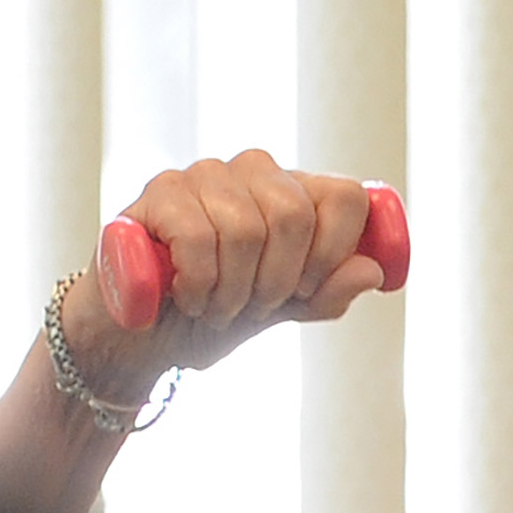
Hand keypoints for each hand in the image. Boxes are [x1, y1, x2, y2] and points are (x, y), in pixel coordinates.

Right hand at [56, 150, 387, 401]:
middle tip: (249, 306)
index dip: (336, 252)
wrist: (140, 341)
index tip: (305, 291)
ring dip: (233, 291)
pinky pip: (196, 236)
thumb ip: (325, 293)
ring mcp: (201, 176)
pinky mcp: (155, 194)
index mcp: (293, 192)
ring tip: (212, 306)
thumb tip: (372, 272)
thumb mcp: (281, 313)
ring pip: (245, 229)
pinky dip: (198, 283)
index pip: (346, 196)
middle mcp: (251, 171)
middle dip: (276, 281)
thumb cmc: (213, 316)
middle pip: (295, 215)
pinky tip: (183, 295)